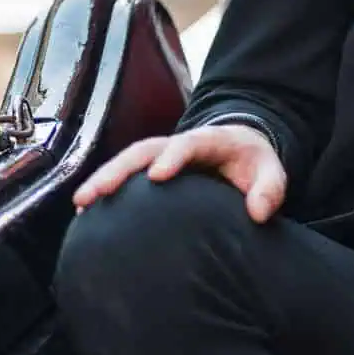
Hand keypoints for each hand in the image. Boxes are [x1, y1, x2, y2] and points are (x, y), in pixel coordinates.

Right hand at [72, 124, 287, 224]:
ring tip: (81, 203)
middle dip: (120, 169)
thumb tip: (258, 213)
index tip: (157, 177)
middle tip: (97, 193)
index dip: (172, 157)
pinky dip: (106, 188)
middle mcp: (178, 145)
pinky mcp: (152, 171)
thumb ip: (270, 189)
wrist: (242, 149)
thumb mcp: (271, 171)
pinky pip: (126, 176)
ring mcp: (162, 156)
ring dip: (104, 178)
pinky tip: (85, 211)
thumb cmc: (253, 163)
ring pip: (128, 161)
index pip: (188, 143)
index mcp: (209, 141)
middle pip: (144, 149)